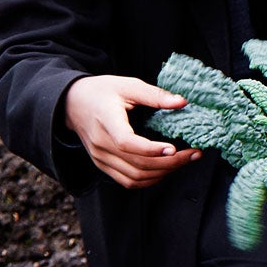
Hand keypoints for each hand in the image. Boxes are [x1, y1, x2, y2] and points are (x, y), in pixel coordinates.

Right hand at [64, 75, 198, 189]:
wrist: (72, 103)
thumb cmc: (101, 92)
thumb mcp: (128, 85)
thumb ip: (154, 95)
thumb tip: (182, 102)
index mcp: (106, 122)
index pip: (126, 142)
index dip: (151, 149)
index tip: (174, 148)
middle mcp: (101, 145)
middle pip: (136, 164)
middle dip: (171, 163)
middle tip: (194, 154)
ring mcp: (100, 158)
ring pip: (134, 177)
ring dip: (164, 173)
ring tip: (185, 161)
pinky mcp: (103, 165)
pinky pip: (128, 181)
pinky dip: (150, 179)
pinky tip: (167, 168)